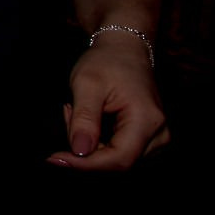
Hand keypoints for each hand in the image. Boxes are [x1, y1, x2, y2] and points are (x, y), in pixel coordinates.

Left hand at [47, 34, 168, 170]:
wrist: (124, 49)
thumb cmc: (107, 62)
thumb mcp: (87, 84)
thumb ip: (84, 119)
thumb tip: (80, 152)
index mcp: (147, 121)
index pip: (119, 159)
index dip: (86, 165)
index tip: (55, 159)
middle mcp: (159, 134)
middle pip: (117, 161)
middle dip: (84, 147)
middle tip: (68, 113)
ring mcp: (157, 138)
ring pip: (116, 158)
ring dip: (89, 143)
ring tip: (77, 110)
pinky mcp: (148, 138)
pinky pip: (119, 151)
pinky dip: (97, 140)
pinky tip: (89, 117)